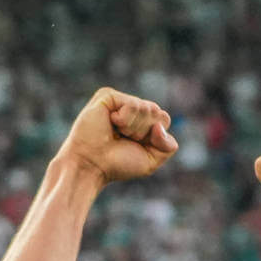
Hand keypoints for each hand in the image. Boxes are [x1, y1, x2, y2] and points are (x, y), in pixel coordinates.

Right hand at [57, 88, 177, 185]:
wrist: (92, 165)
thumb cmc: (117, 164)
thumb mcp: (151, 160)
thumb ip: (168, 145)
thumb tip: (159, 126)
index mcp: (142, 121)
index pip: (164, 119)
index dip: (154, 136)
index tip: (135, 145)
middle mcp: (131, 109)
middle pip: (157, 112)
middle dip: (144, 132)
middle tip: (123, 139)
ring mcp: (119, 101)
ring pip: (147, 108)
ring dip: (133, 128)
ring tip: (115, 133)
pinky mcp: (108, 96)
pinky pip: (133, 104)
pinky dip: (125, 120)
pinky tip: (110, 123)